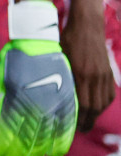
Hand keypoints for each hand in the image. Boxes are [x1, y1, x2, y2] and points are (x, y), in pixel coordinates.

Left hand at [0, 39, 78, 155]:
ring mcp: (53, 108)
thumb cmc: (10, 62)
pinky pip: (66, 132)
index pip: (3, 136)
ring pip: (44, 142)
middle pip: (23, 144)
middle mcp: (35, 109)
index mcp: (13, 103)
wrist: (37, 44)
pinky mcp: (66, 106)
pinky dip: (60, 147)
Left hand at [63, 10, 114, 131]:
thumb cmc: (66, 39)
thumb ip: (56, 73)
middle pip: (94, 106)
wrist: (86, 25)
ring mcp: (104, 75)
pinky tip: (97, 107)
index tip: (72, 126)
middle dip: (88, 120)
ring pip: (103, 102)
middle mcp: (95, 76)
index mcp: (80, 73)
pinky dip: (103, 103)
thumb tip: (46, 90)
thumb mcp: (57, 55)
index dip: (79, 117)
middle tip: (80, 129)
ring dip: (96, 114)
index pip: (83, 103)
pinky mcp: (108, 72)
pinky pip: (109, 94)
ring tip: (87, 121)